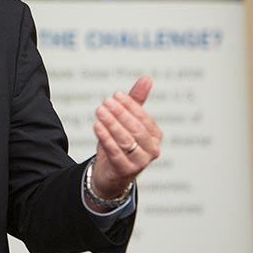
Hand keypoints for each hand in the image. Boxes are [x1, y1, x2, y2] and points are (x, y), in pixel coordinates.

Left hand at [89, 76, 161, 205]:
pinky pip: (115, 152)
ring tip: (99, 111)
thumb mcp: (127, 122)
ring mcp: (140, 162)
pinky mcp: (126, 170)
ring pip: (125, 140)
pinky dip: (105, 138)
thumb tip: (147, 78)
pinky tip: (96, 126)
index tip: (116, 95)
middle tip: (106, 101)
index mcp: (155, 136)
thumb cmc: (120, 144)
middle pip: (136, 129)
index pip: (144, 118)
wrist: (110, 174)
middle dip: (120, 114)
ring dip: (111, 124)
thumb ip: (136, 101)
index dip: (130, 105)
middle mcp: (152, 150)